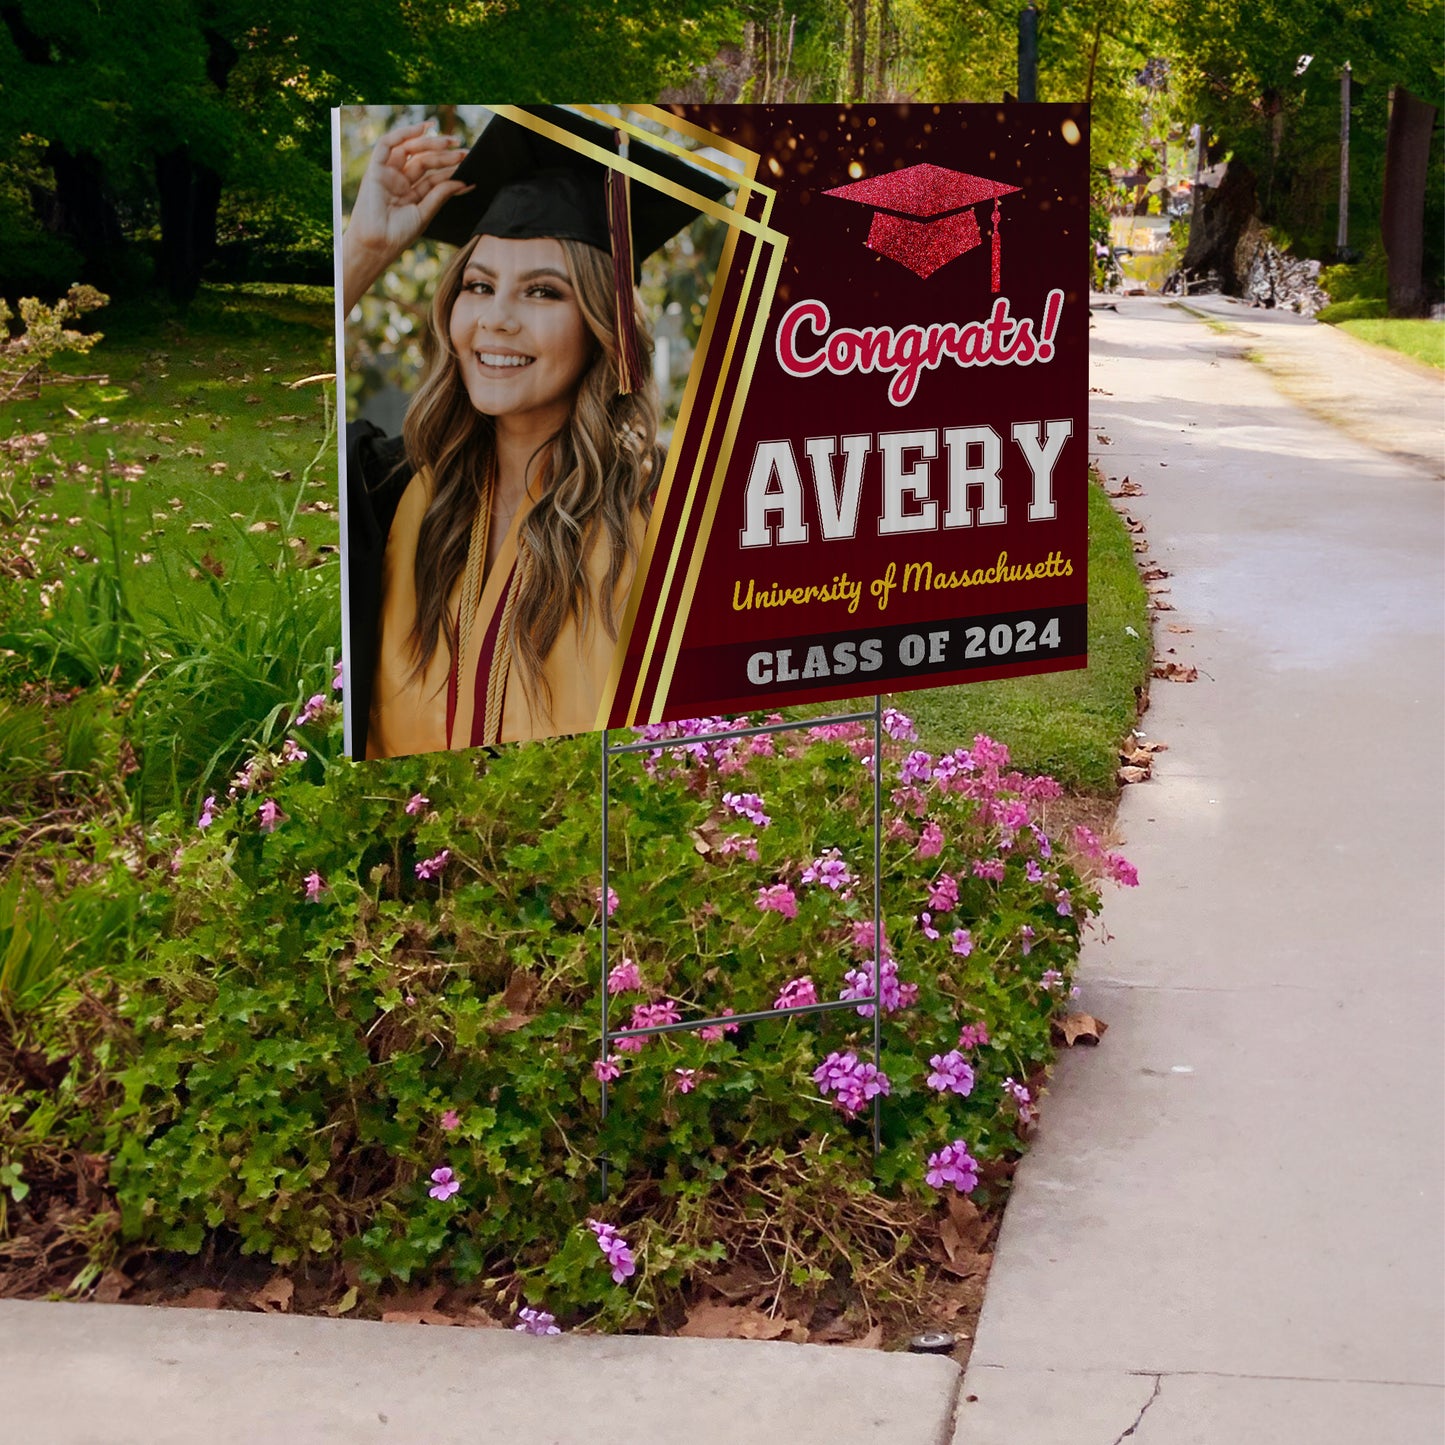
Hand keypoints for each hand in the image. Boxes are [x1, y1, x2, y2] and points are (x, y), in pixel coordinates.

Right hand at [343, 121, 471, 309]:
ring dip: (430, 143)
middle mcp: (399, 181)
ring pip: (410, 150)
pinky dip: (404, 133)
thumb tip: (463, 182)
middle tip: (463, 150)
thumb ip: (440, 194)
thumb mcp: (425, 213)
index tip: (469, 165)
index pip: (434, 177)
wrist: (378, 245)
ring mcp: (387, 174)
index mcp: (411, 194)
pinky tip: (423, 129)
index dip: (451, 170)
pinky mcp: (375, 168)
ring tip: (450, 142)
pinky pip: (387, 144)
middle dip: (443, 153)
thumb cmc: (398, 235)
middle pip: (424, 161)